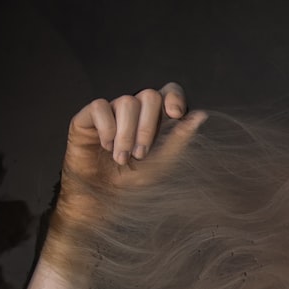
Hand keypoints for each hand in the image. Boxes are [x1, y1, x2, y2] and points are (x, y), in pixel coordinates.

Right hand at [53, 82, 205, 231]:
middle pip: (149, 95)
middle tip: (141, 154)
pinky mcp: (88, 116)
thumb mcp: (163, 162)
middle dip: (149, 126)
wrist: (104, 196)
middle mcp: (135, 110)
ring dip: (127, 134)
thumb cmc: (134, 180)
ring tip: (122, 158)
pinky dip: (106, 129)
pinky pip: (100, 106)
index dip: (174, 96)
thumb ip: (180, 139)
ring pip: (126, 101)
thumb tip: (201, 115)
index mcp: (156, 117)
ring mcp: (112, 110)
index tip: (176, 114)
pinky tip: (105, 147)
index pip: (168, 91)